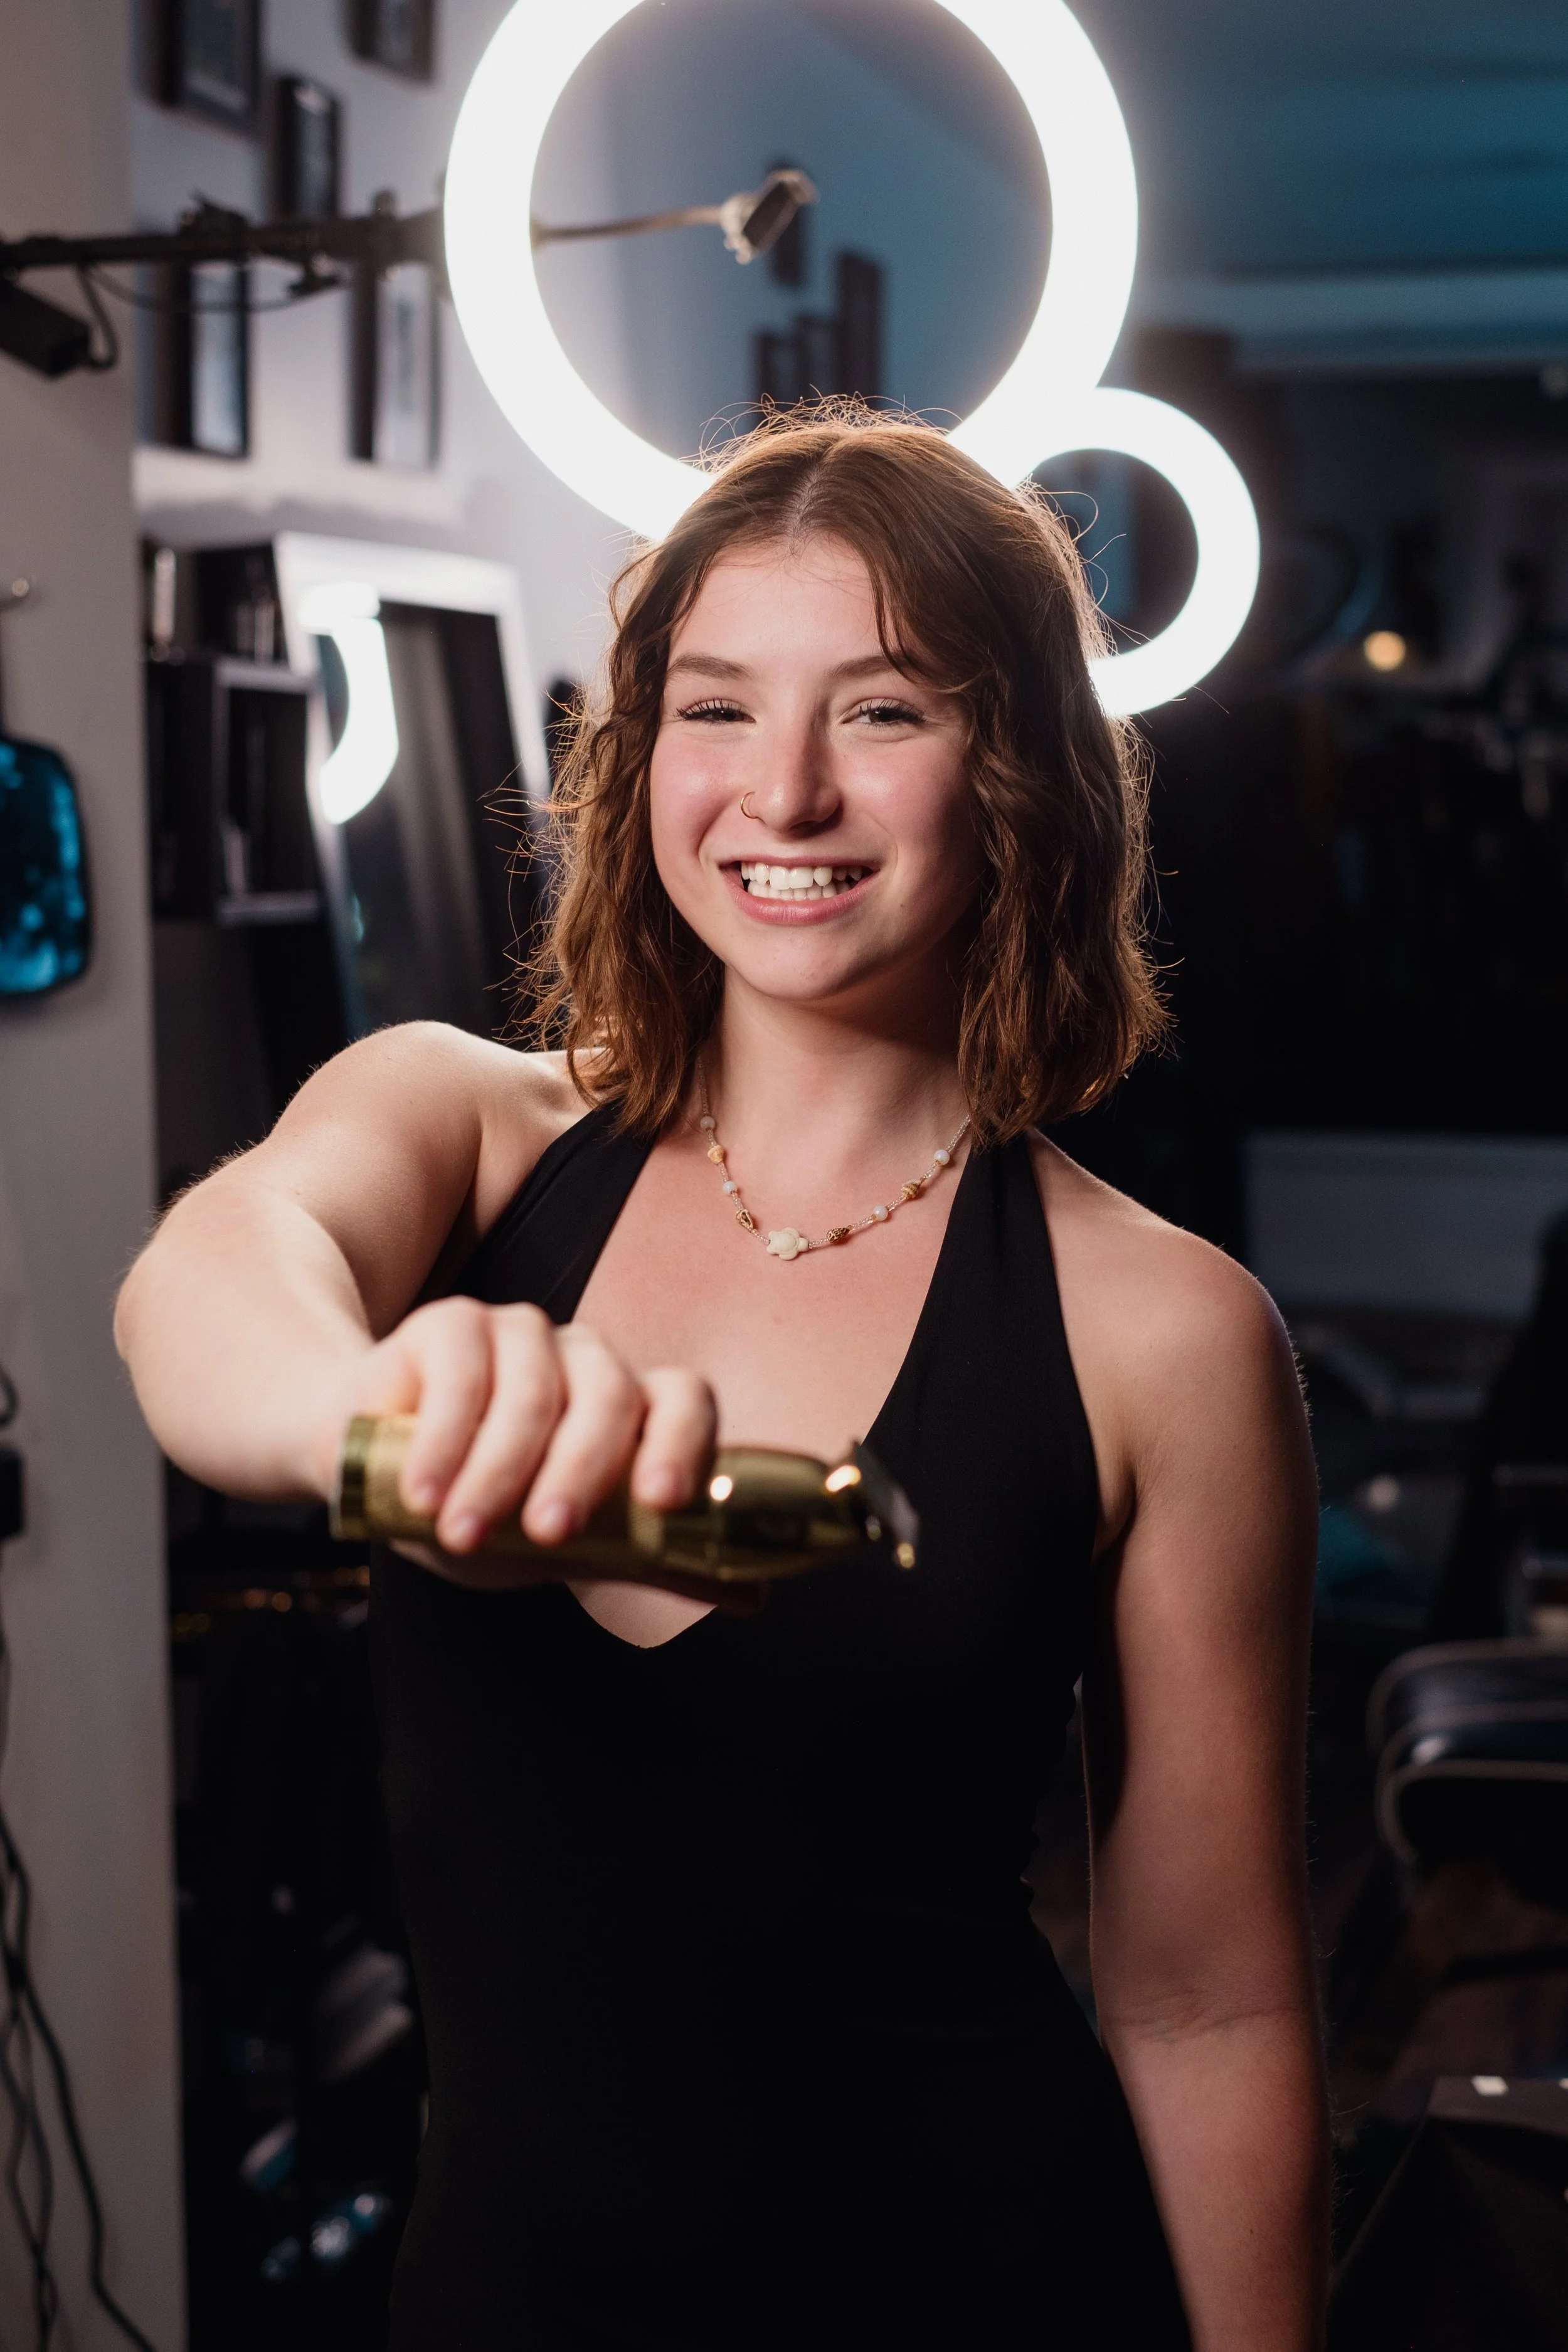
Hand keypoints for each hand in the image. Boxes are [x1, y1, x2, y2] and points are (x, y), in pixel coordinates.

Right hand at [318, 1298, 716, 1576]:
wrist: (374, 1472)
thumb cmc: (486, 1507)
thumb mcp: (567, 1546)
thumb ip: (649, 1560)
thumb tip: (755, 1600)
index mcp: (631, 1405)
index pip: (683, 1400)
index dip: (683, 1442)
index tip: (661, 1500)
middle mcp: (586, 1360)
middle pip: (610, 1396)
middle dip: (581, 1471)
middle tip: (547, 1535)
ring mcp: (522, 1333)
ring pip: (532, 1392)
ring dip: (497, 1470)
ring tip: (460, 1533)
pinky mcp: (453, 1323)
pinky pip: (462, 1374)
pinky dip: (442, 1439)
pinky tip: (423, 1490)